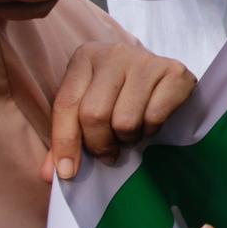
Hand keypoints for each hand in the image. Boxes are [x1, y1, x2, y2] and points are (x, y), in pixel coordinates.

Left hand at [48, 40, 195, 179]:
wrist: (165, 76)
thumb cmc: (119, 95)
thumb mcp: (87, 107)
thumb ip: (68, 137)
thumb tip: (52, 174)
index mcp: (85, 56)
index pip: (66, 104)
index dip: (64, 142)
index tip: (68, 172)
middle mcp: (114, 52)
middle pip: (94, 114)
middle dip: (100, 144)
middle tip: (108, 153)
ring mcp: (146, 60)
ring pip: (125, 121)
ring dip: (128, 138)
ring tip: (130, 132)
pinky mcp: (174, 71)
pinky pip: (154, 117)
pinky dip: (151, 130)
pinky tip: (150, 122)